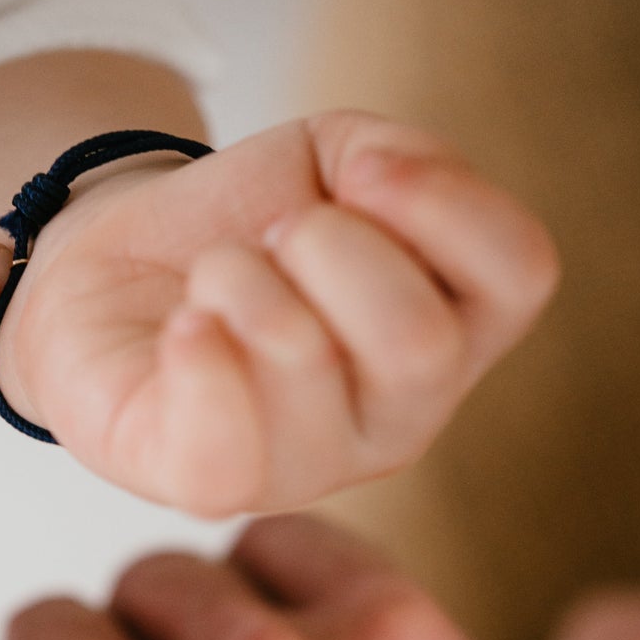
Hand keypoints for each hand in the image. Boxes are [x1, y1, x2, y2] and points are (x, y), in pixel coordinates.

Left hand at [0, 111, 557, 515]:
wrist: (119, 272)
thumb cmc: (247, 227)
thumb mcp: (336, 157)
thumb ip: (400, 153)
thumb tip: (381, 178)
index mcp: (456, 336)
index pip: (520, 275)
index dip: (444, 198)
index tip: (358, 169)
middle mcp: (400, 420)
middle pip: (420, 344)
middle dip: (329, 247)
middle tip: (274, 236)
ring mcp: (310, 469)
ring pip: (309, 365)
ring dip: (242, 278)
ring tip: (216, 276)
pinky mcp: (210, 487)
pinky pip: (224, 453)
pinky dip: (199, 361)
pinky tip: (185, 324)